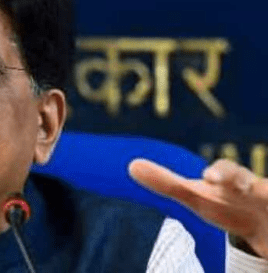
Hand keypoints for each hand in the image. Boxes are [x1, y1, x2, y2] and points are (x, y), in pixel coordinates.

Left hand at [129, 158, 267, 258]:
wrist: (264, 221)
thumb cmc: (225, 203)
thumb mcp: (197, 196)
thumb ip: (167, 183)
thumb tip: (131, 165)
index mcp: (233, 182)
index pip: (229, 171)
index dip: (220, 173)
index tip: (208, 178)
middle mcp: (258, 192)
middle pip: (259, 185)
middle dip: (246, 182)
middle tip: (243, 188)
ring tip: (259, 197)